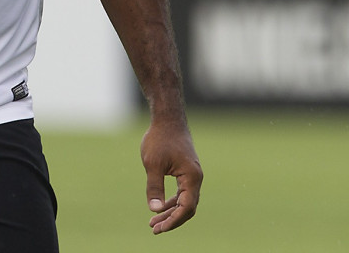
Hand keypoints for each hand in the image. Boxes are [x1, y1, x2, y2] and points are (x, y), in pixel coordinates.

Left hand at [141, 118, 202, 233]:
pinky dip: (172, 201)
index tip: (159, 228)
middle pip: (187, 207)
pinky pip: (181, 193)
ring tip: (153, 223)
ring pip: (184, 201)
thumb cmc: (160, 139)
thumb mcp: (153, 164)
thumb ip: (154, 187)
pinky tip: (160, 207)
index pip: (186, 207)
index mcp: (191, 177)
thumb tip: (155, 210)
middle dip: (171, 220)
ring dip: (170, 212)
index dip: (174, 220)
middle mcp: (195, 178)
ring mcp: (192, 175)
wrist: (167, 119)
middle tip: (154, 229)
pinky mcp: (186, 172)